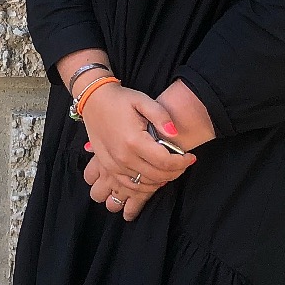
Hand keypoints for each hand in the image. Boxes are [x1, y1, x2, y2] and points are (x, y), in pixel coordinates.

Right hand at [78, 82, 194, 213]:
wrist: (93, 100)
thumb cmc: (119, 99)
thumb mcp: (143, 100)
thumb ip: (161, 117)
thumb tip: (175, 134)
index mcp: (134, 141)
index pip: (165, 162)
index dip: (182, 162)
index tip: (191, 157)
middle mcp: (124, 157)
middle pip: (158, 176)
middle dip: (176, 171)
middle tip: (183, 163)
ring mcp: (114, 165)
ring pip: (146, 183)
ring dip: (163, 179)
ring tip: (171, 168)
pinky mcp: (109, 167)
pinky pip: (131, 185)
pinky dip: (146, 185)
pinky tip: (154, 176)